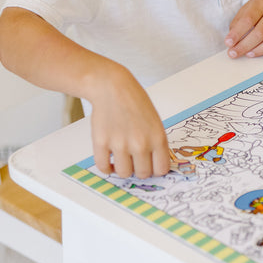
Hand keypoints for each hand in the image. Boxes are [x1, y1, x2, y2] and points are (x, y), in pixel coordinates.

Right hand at [88, 63, 169, 178]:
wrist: (113, 87)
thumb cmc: (135, 102)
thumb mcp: (155, 122)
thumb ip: (156, 144)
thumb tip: (156, 166)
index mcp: (157, 138)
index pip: (161, 169)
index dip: (156, 170)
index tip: (152, 166)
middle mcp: (140, 143)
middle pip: (143, 174)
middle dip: (140, 170)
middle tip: (136, 161)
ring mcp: (120, 144)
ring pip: (124, 173)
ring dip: (123, 169)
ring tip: (122, 159)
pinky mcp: (101, 143)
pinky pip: (103, 167)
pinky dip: (106, 167)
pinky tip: (109, 159)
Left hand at [224, 0, 262, 58]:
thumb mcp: (249, 6)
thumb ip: (240, 21)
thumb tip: (232, 39)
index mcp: (262, 3)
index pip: (248, 20)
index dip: (237, 33)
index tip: (228, 43)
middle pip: (261, 32)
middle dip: (245, 45)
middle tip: (234, 53)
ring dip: (261, 50)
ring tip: (249, 54)